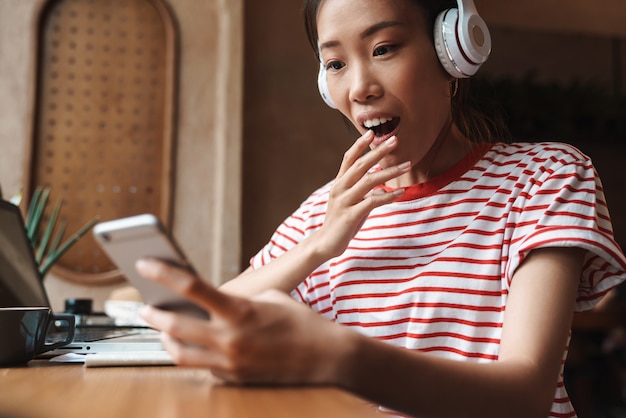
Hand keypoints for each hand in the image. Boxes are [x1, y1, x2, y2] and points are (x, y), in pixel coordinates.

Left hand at [137, 258, 352, 383]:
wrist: (326, 356)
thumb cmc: (301, 321)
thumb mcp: (270, 296)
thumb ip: (238, 299)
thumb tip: (215, 301)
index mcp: (239, 310)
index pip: (191, 287)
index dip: (163, 273)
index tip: (144, 263)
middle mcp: (230, 339)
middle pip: (175, 326)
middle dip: (154, 315)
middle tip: (145, 307)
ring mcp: (230, 363)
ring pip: (180, 354)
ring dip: (166, 341)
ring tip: (163, 331)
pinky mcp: (234, 379)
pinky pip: (203, 368)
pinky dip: (195, 355)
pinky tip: (195, 346)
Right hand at [317, 130, 409, 257]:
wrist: (325, 244)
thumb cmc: (340, 222)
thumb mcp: (351, 203)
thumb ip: (364, 193)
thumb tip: (382, 189)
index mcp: (339, 183)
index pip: (349, 158)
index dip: (360, 145)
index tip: (373, 132)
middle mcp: (340, 188)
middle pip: (361, 165)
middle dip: (379, 151)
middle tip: (395, 140)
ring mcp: (344, 201)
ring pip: (369, 180)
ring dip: (390, 172)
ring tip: (407, 165)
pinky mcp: (350, 215)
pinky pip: (372, 202)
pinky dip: (388, 196)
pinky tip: (400, 192)